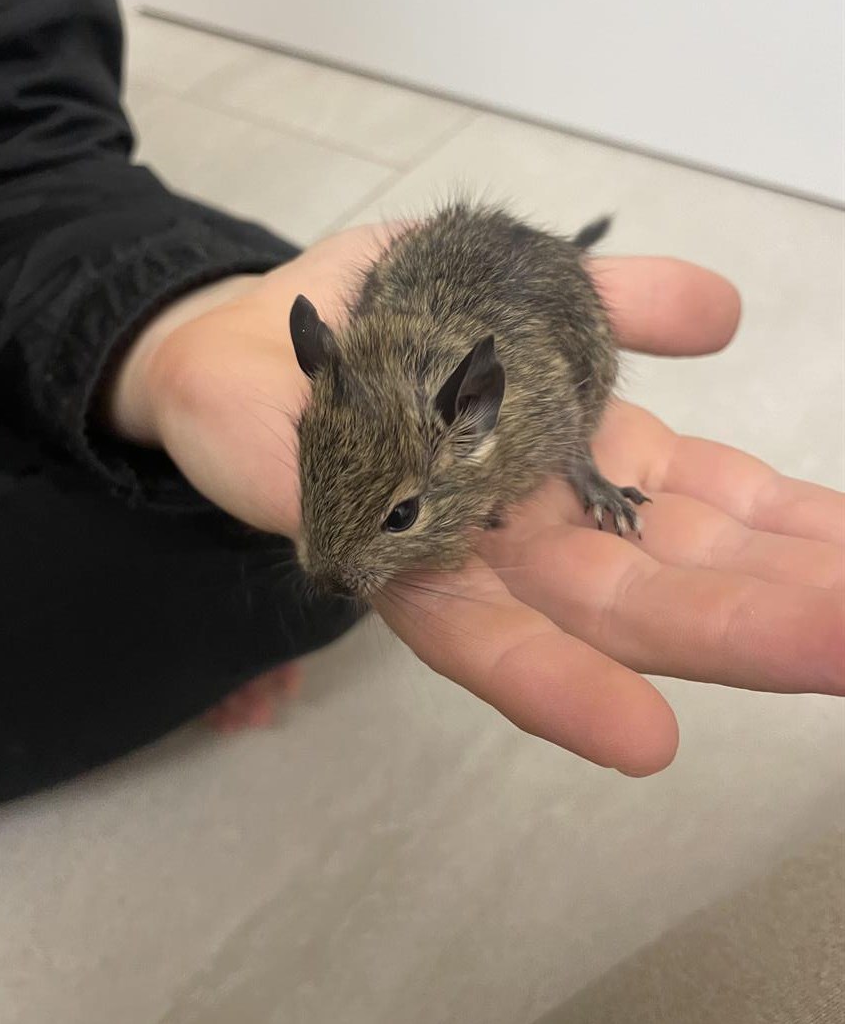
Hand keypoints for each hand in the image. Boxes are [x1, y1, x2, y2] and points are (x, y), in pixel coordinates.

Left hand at [106, 226, 844, 775]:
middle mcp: (538, 527)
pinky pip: (475, 640)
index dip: (794, 532)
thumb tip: (725, 309)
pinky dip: (556, 686)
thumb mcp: (518, 287)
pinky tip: (645, 735)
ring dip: (719, 641)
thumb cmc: (381, 321)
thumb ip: (617, 305)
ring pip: (607, 618)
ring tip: (833, 656)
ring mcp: (471, 557)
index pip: (708, 507)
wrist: (239, 346)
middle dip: (786, 601)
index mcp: (578, 460)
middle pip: (680, 577)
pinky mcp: (387, 569)